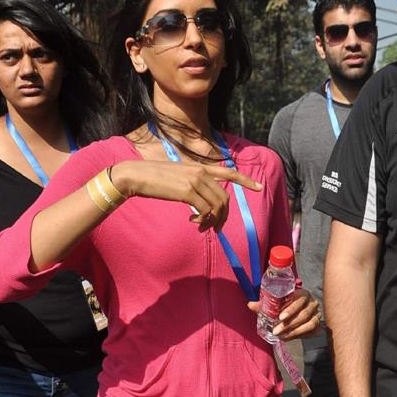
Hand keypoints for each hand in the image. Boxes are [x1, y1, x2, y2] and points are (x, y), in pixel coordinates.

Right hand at [110, 160, 262, 232]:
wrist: (136, 175)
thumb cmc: (154, 179)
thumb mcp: (177, 176)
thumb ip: (192, 183)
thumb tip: (199, 201)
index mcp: (199, 167)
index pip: (228, 171)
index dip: (245, 180)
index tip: (259, 187)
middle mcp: (200, 172)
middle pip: (224, 197)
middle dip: (224, 216)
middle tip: (215, 228)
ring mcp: (195, 181)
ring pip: (217, 205)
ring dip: (212, 221)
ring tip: (202, 228)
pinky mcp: (187, 192)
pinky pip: (205, 211)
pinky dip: (203, 221)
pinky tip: (193, 222)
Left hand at [246, 289, 319, 339]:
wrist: (297, 313)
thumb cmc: (284, 306)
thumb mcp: (275, 304)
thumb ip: (264, 304)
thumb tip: (250, 305)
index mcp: (302, 293)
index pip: (299, 300)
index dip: (290, 309)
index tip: (279, 318)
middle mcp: (312, 302)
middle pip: (303, 314)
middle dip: (289, 324)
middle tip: (276, 331)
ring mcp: (317, 313)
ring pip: (308, 324)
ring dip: (294, 331)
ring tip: (281, 336)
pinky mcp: (318, 324)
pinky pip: (311, 331)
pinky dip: (299, 335)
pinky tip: (288, 337)